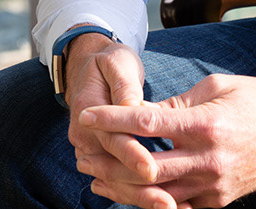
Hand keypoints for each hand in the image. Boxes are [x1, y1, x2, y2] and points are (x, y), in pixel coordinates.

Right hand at [61, 32, 158, 197]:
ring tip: (170, 208)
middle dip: (141, 186)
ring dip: (142, 196)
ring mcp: (91, 149)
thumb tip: (131, 105)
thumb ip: (124, 85)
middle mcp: (85, 136)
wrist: (86, 65)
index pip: (112, 138)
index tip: (151, 168)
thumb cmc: (108, 60)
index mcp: (87, 108)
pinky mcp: (103, 156)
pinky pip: (119, 181)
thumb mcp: (115, 61)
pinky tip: (167, 204)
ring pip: (116, 180)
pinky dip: (139, 194)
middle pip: (115, 167)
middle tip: (168, 202)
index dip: (132, 154)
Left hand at [76, 73, 255, 208]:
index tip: (87, 115)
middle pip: (144, 168)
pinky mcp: (219, 202)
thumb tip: (142, 114)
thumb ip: (178, 103)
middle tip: (83, 152)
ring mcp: (214, 186)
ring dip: (121, 187)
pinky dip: (149, 200)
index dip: (113, 119)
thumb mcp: (217, 86)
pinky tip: (128, 191)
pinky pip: (176, 207)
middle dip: (108, 160)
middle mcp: (208, 159)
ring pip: (156, 195)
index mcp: (206, 124)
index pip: (148, 123)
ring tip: (95, 176)